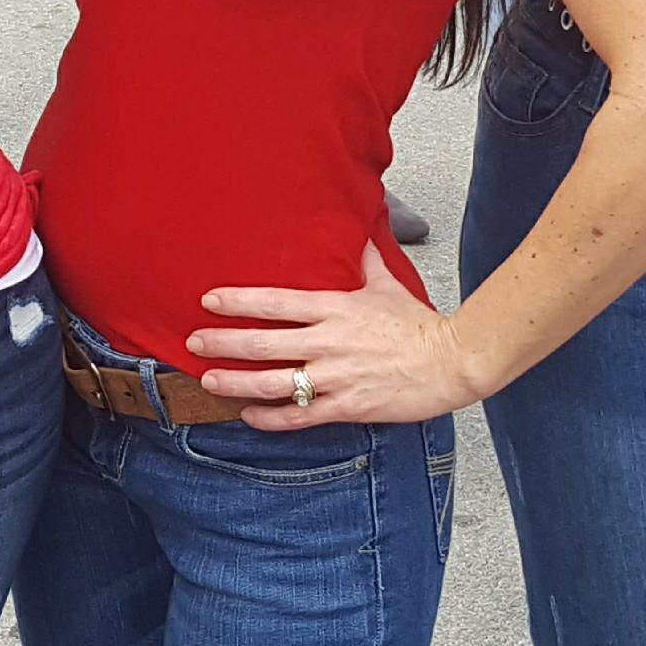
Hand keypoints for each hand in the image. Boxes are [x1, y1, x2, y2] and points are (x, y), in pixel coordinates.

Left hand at [185, 238, 484, 429]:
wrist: (452, 361)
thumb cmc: (420, 323)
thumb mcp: (389, 283)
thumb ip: (366, 259)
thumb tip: (360, 227)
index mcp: (336, 308)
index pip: (275, 302)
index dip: (238, 301)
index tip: (209, 301)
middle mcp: (329, 341)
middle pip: (263, 342)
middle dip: (223, 343)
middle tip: (193, 342)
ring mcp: (336, 375)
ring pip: (273, 382)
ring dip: (236, 383)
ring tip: (209, 382)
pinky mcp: (347, 405)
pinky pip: (300, 415)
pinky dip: (270, 418)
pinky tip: (249, 416)